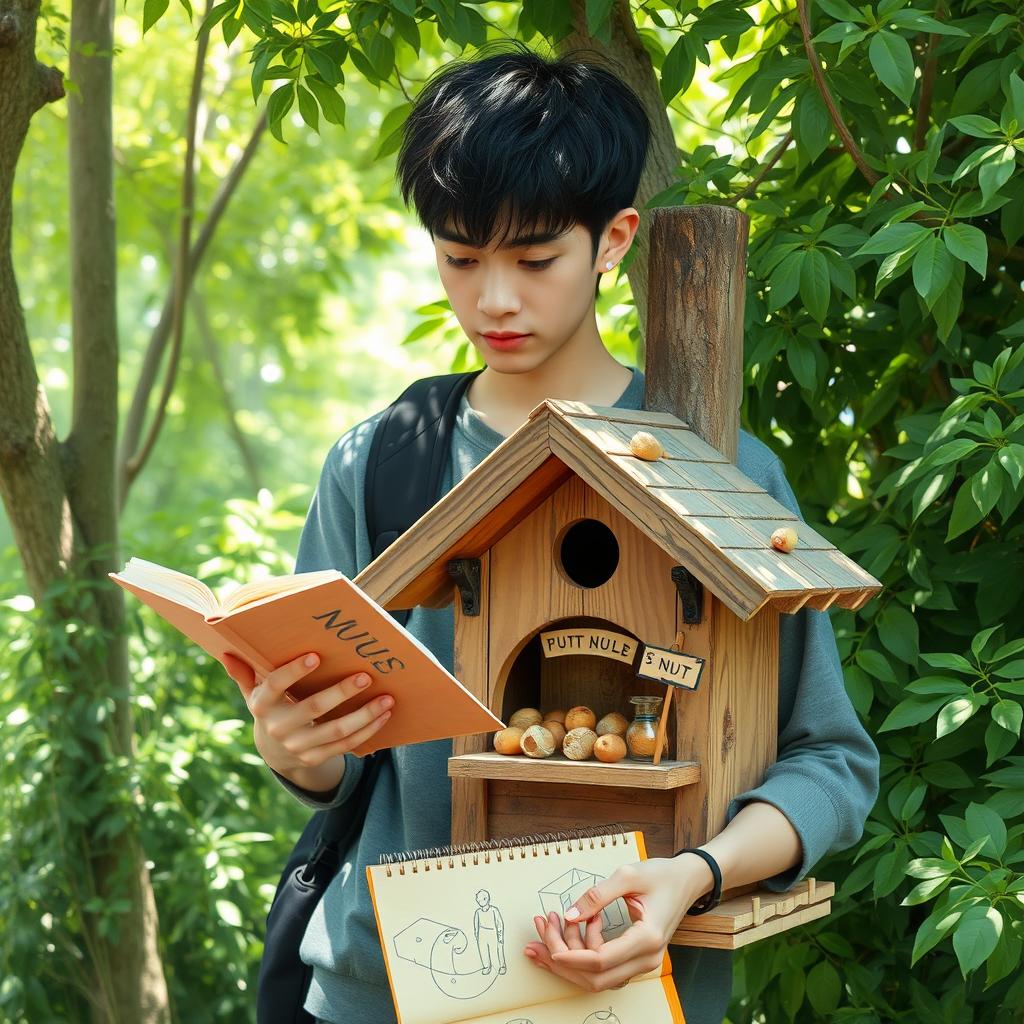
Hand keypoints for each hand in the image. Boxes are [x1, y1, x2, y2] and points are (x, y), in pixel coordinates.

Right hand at [222, 651, 393, 791]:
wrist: (274, 752)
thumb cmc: (270, 707)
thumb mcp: (253, 692)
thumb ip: (245, 674)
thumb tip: (227, 652)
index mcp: (262, 704)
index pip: (276, 686)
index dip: (294, 671)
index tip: (316, 655)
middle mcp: (279, 727)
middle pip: (313, 709)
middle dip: (341, 692)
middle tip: (366, 675)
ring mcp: (298, 746)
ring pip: (337, 730)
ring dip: (365, 714)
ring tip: (387, 697)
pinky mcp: (315, 758)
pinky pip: (346, 744)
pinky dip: (368, 730)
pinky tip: (385, 715)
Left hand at [522, 856, 712, 992]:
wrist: (687, 881)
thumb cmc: (661, 875)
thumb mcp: (627, 876)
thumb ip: (596, 896)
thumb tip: (568, 916)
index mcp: (647, 939)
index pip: (601, 960)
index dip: (570, 956)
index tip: (545, 944)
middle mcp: (647, 959)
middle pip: (596, 977)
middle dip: (562, 962)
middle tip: (535, 941)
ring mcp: (644, 963)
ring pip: (599, 978)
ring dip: (569, 960)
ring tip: (544, 933)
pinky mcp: (638, 959)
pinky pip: (606, 968)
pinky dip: (582, 956)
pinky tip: (566, 934)